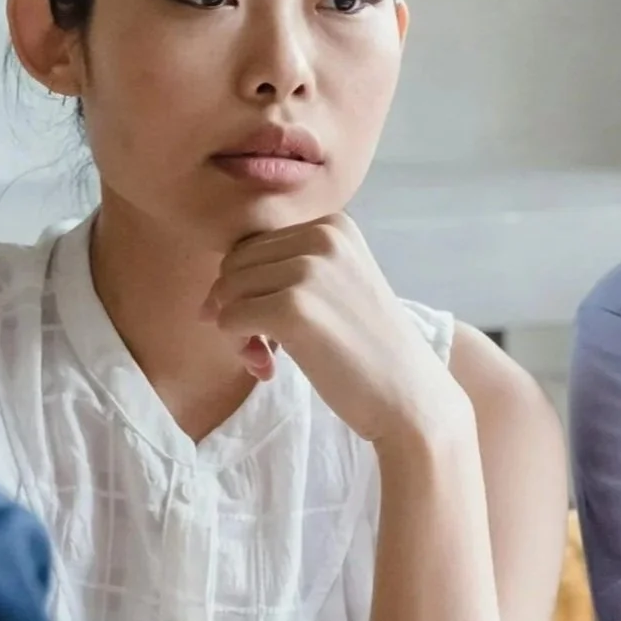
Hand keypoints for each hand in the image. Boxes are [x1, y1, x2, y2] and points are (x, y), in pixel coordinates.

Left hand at [201, 213, 466, 446]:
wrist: (410, 396)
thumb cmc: (371, 350)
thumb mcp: (339, 286)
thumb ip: (289, 273)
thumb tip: (211, 297)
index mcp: (334, 225)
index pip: (256, 245)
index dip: (251, 288)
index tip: (272, 326)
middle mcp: (322, 238)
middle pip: (235, 264)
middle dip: (237, 306)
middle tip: (263, 348)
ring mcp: (308, 271)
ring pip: (227, 291)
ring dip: (235, 330)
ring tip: (265, 358)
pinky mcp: (293, 309)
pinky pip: (230, 319)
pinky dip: (237, 346)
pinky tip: (267, 367)